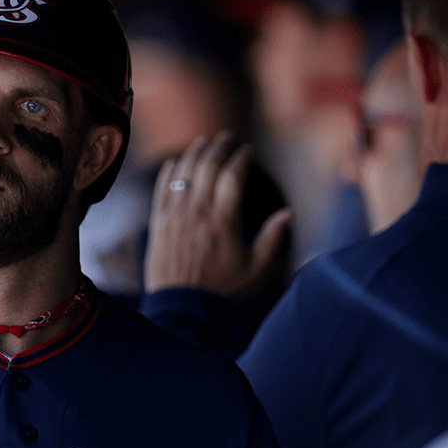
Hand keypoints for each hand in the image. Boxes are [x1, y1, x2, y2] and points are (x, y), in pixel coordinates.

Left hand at [144, 131, 292, 299]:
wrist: (183, 309)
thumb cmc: (223, 291)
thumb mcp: (257, 269)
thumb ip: (273, 239)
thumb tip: (290, 213)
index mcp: (225, 221)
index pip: (234, 176)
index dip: (241, 158)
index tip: (248, 151)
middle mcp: (198, 213)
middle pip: (208, 167)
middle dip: (219, 147)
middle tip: (226, 138)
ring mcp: (175, 216)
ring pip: (183, 173)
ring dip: (193, 153)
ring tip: (203, 143)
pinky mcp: (158, 224)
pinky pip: (161, 189)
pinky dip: (168, 172)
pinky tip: (174, 163)